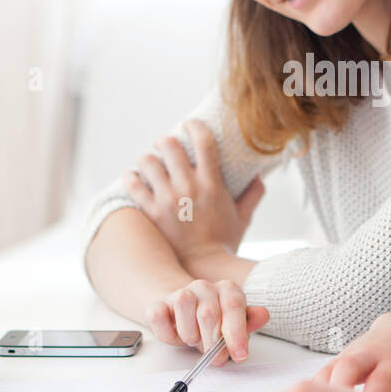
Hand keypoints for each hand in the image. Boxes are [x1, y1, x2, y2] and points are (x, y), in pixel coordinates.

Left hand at [126, 119, 265, 268]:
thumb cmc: (224, 242)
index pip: (203, 141)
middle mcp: (189, 187)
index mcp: (212, 183)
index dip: (195, 126)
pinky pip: (134, 185)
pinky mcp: (152, 212)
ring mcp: (168, 199)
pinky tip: (133, 177)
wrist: (204, 267)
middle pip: (170, 146)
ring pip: (148, 161)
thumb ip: (253, 194)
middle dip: (165, 140)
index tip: (190, 124)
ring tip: (148, 161)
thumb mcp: (244, 217)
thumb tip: (259, 176)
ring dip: (147, 157)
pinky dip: (131, 177)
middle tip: (165, 144)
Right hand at [145, 278, 268, 363]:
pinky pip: (159, 315)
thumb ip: (248, 323)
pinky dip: (167, 332)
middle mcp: (204, 287)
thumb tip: (263, 315)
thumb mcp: (233, 326)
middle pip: (208, 312)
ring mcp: (180, 292)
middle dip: (212, 342)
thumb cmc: (211, 325)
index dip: (236, 333)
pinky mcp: (158, 303)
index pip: (233, 305)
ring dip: (189, 333)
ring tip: (194, 339)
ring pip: (183, 305)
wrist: (180, 315)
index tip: (239, 354)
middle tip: (215, 358)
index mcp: (227, 290)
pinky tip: (175, 334)